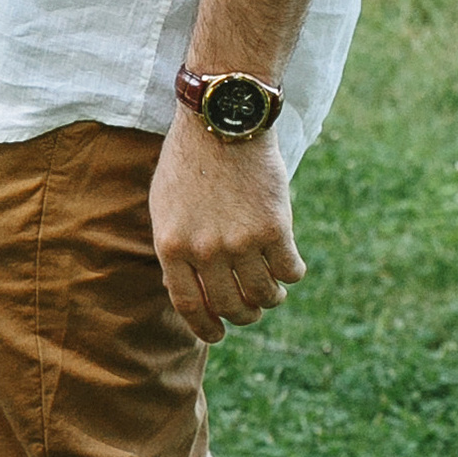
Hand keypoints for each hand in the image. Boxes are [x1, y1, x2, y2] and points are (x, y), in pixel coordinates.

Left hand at [149, 113, 304, 342]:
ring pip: (264, 295)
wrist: (223, 121)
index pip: (188, 306)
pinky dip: (292, 274)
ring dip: (271, 299)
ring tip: (274, 292)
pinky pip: (290, 271)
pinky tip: (291, 267)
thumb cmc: (190, 160)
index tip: (218, 335)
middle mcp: (204, 251)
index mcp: (171, 246)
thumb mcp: (165, 205)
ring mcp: (239, 242)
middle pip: (230, 307)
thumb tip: (186, 288)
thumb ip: (175, 247)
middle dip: (243, 316)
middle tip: (252, 311)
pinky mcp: (274, 229)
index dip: (205, 328)